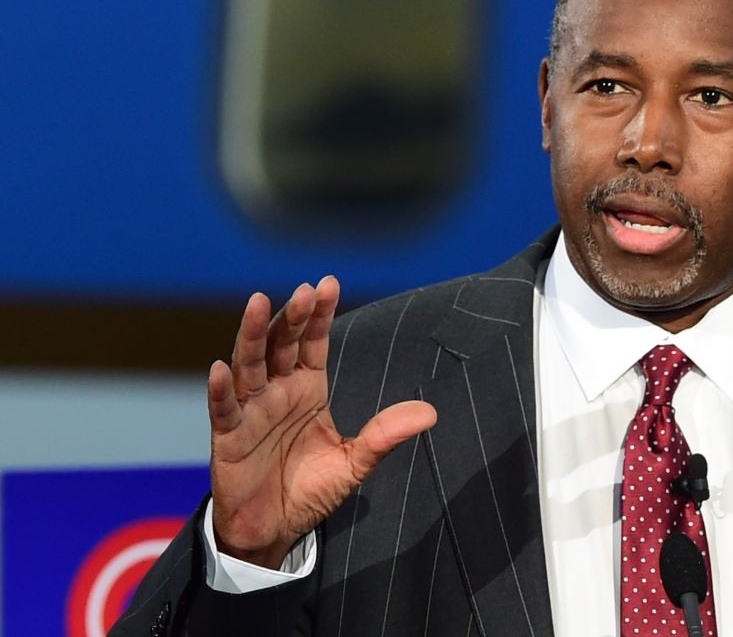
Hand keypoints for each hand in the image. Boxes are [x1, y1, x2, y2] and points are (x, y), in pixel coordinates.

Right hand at [206, 276, 436, 567]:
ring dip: (252, 334)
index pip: (313, 342)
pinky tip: (221, 367)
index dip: (319, 314)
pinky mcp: (228, 436)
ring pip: (250, 364)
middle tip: (304, 291)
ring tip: (258, 302)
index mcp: (308, 388)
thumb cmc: (309, 490)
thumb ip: (385, 436)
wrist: (274, 529)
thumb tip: (430, 413)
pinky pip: (224, 408)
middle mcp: (277, 391)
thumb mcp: (354, 463)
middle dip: (292, 317)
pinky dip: (222, 389)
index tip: (328, 283)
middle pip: (282, 344)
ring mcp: (250, 410)